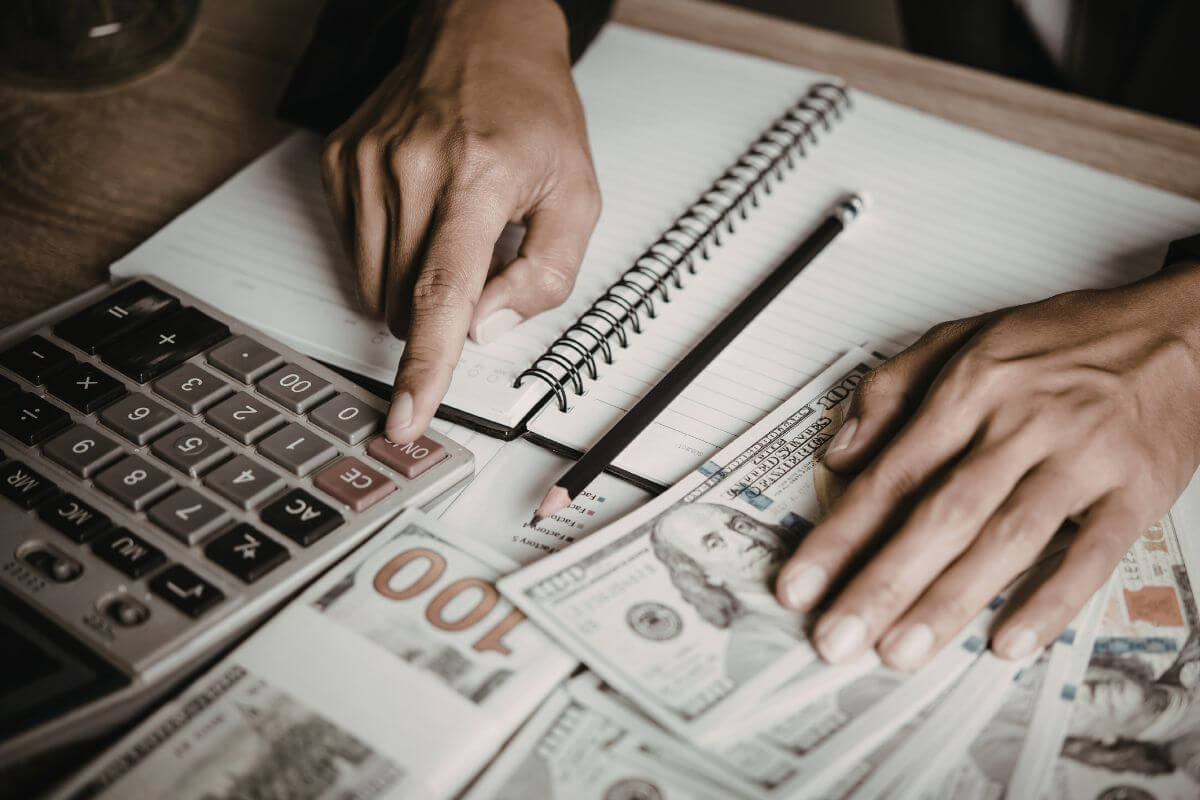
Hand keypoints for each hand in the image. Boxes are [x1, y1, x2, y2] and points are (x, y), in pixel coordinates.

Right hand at [321, 0, 600, 441]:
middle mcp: (412, 167)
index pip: (443, 292)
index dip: (425, 367)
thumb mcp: (576, 196)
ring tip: (451, 228)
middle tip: (477, 261)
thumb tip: (484, 329)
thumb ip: (544, 277)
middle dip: (442, 313)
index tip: (406, 418)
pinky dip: (390, 255)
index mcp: (479, 176)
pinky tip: (421, 212)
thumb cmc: (533, 115)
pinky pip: (355, 251)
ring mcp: (367, 162)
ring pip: (375, 286)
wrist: (481, 34)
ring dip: (414, 288)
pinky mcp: (339, 162)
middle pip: (408, 301)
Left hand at [776, 261, 1199, 669]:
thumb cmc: (1067, 340)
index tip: (802, 583)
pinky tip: (1010, 641)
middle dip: (881, 582)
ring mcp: (1081, 458)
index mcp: (971, 386)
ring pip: (1005, 538)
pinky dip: (1051, 600)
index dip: (840, 535)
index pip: (891, 473)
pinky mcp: (1136, 489)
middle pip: (940, 513)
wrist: (1180, 329)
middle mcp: (1021, 421)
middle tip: (837, 637)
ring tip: (900, 649)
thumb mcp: (964, 338)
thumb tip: (840, 452)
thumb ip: (892, 390)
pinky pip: (1091, 553)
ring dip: (949, 601)